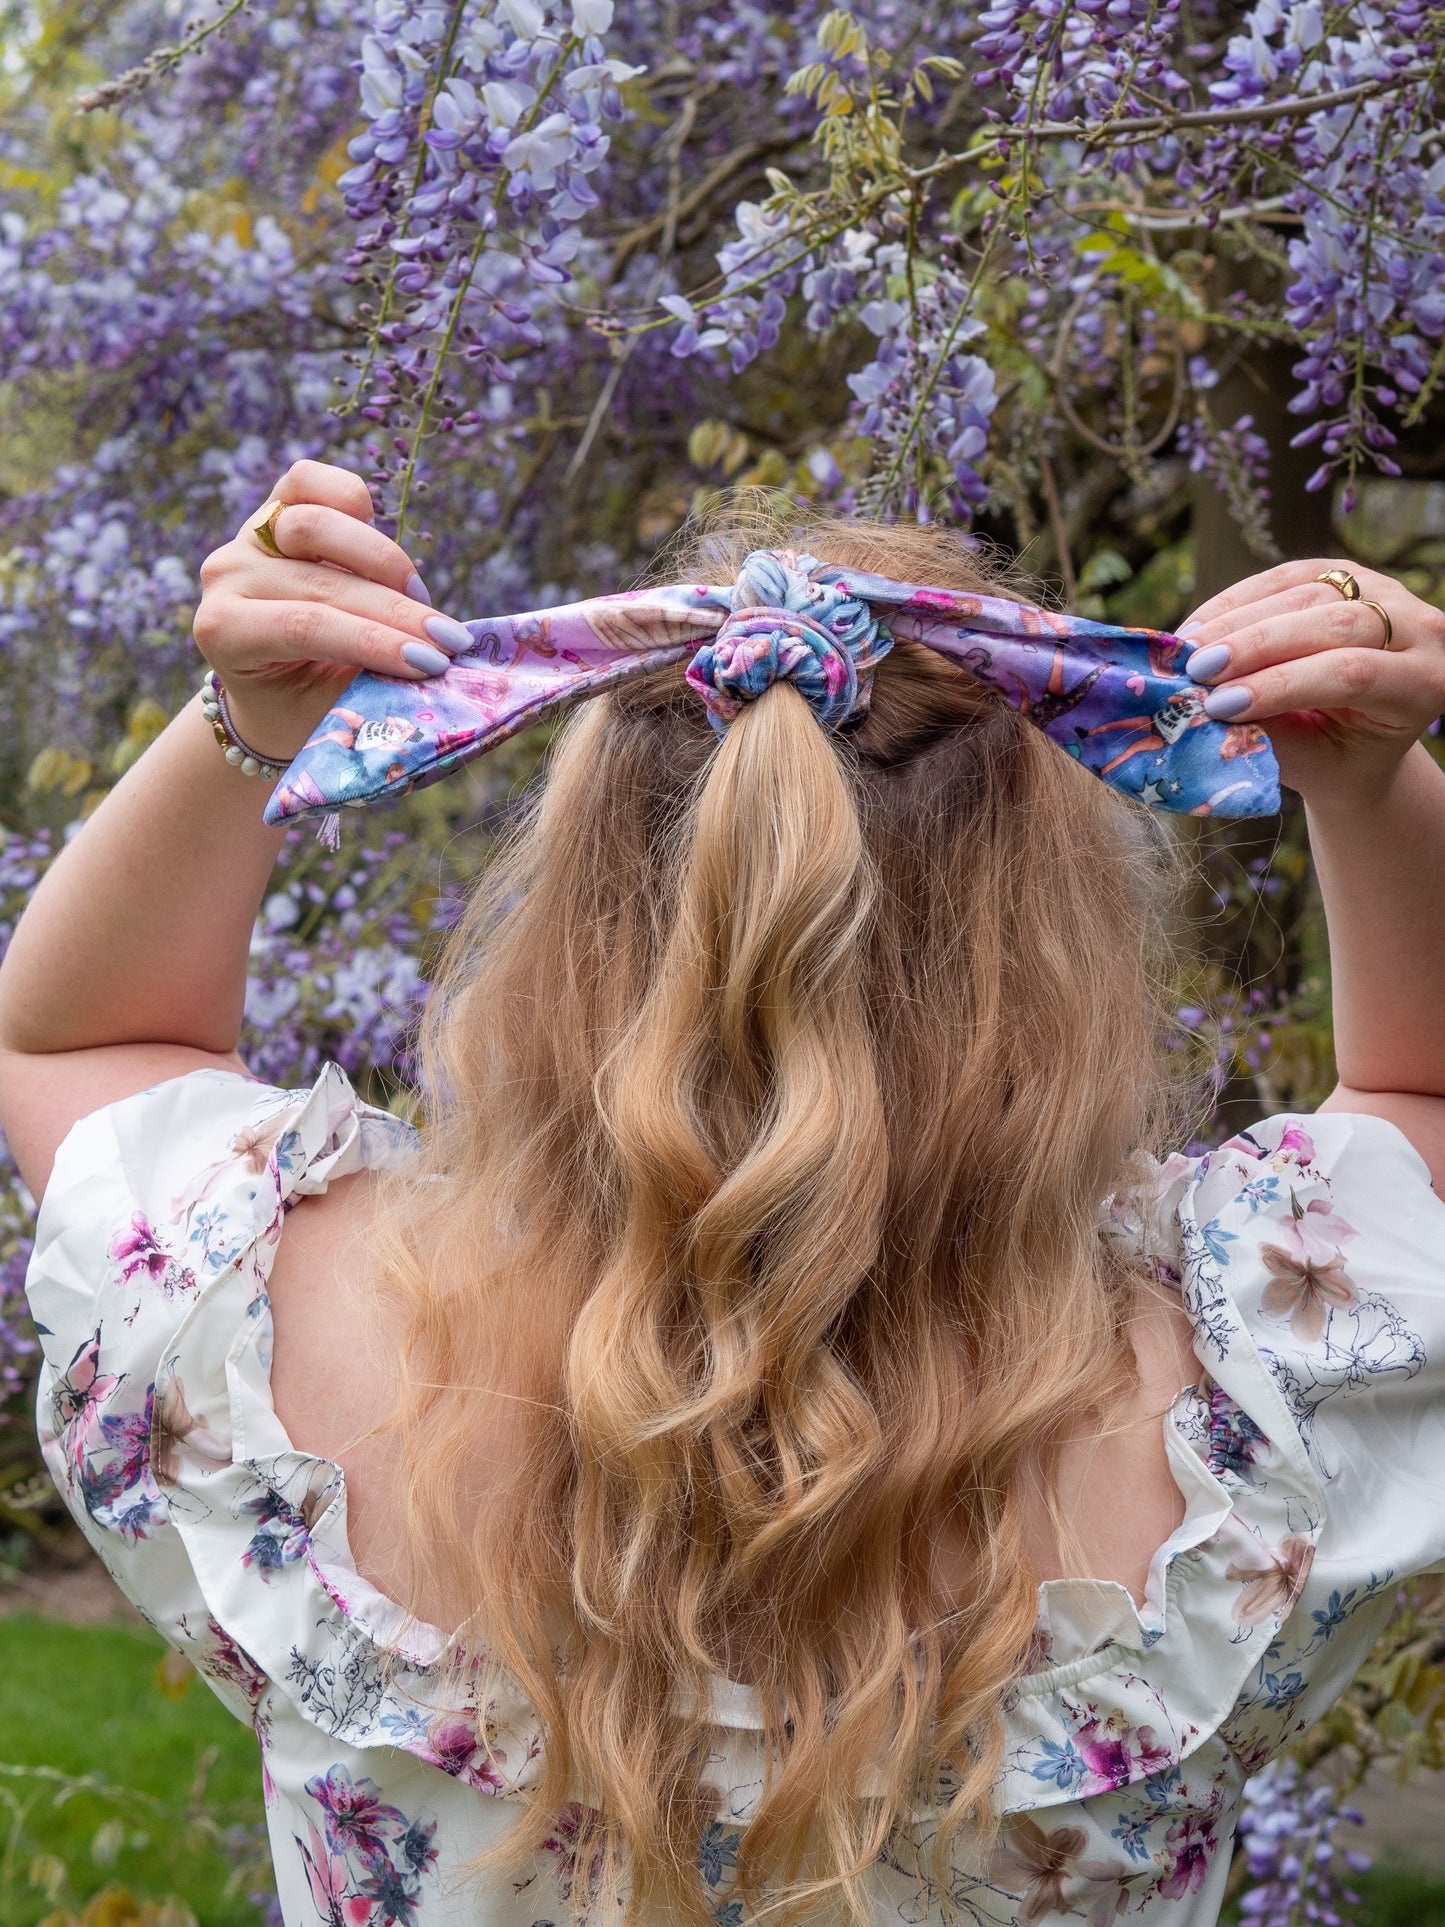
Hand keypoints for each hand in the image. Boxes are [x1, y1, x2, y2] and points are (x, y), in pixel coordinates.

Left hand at [192, 459, 471, 756]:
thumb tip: (436, 661)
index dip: (375, 641)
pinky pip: (311, 482)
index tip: (434, 664)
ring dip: (386, 562)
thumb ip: (369, 685)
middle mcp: (226, 577)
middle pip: (323, 581)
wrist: (271, 687)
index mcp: (225, 633)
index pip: (305, 626)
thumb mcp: (330, 712)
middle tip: (451, 643)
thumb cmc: (304, 707)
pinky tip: (385, 551)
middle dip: (398, 613)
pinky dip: (353, 501)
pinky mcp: (273, 506)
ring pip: (318, 523)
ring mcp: (247, 536)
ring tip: (421, 601)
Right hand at [1178, 559, 1444, 803]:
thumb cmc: (1336, 760)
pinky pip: (1285, 576)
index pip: (1353, 673)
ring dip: (1236, 621)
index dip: (1282, 685)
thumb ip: (1268, 734)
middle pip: (1334, 622)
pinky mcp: (1345, 574)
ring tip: (1186, 651)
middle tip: (1196, 670)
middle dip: (1256, 646)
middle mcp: (1420, 629)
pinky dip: (1234, 601)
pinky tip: (1196, 629)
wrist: (1362, 741)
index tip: (1218, 706)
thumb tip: (1203, 707)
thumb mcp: (1311, 762)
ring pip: (1306, 591)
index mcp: (1425, 684)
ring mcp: (1385, 591)